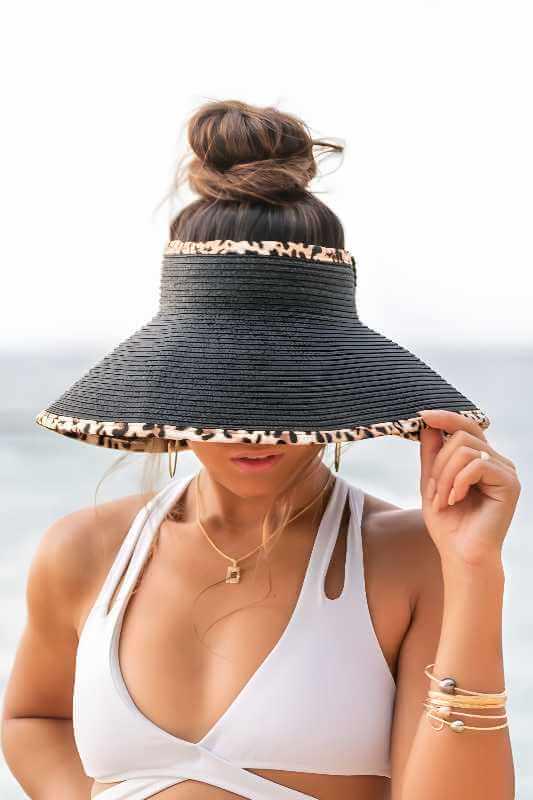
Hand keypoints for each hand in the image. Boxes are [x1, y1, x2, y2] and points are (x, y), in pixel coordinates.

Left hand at [418, 409, 520, 567]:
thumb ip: (432, 454)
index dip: (445, 417)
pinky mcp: (510, 483)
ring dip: (445, 476)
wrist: (461, 554)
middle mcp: (496, 461)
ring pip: (465, 450)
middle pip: (461, 436)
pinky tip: (455, 500)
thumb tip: (429, 423)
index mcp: (481, 459)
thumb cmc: (448, 523)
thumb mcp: (431, 483)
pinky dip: (458, 482)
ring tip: (443, 500)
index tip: (422, 415)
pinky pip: (477, 465)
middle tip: (433, 490)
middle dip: (439, 463)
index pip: (466, 427)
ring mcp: (505, 471)